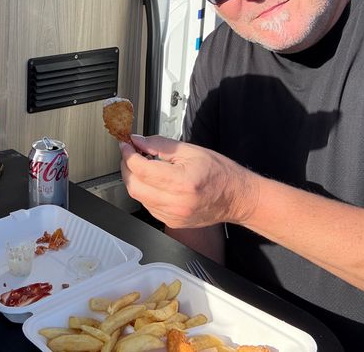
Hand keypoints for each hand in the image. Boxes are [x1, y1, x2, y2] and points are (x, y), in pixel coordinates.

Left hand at [119, 135, 257, 229]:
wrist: (237, 197)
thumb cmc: (220, 173)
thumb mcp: (191, 150)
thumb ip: (160, 145)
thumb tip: (138, 141)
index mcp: (182, 183)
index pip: (142, 169)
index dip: (129, 155)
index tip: (126, 145)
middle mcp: (176, 203)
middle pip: (134, 186)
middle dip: (126, 167)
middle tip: (129, 154)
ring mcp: (173, 216)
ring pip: (138, 198)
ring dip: (134, 179)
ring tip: (141, 165)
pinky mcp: (172, 222)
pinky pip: (148, 206)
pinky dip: (144, 191)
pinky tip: (152, 181)